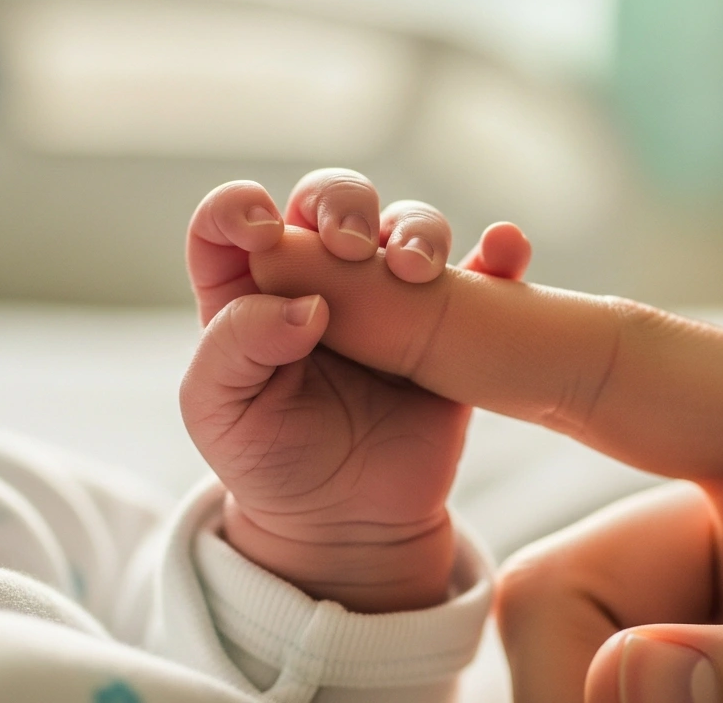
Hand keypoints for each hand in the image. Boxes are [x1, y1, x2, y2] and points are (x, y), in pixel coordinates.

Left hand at [180, 169, 529, 612]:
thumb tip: (306, 306)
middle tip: (349, 243)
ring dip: (417, 229)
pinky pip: (484, 274)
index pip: (232, 218)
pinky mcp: (449, 323)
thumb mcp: (217, 413)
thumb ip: (234, 347)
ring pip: (408, 224)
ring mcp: (390, 296)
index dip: (240, 207)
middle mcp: (321, 276)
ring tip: (415, 272)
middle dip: (342, 202)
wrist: (348, 524)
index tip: (261, 234)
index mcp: (250, 288)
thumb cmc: (271, 463)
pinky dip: (500, 253)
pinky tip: (504, 249)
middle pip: (332, 199)